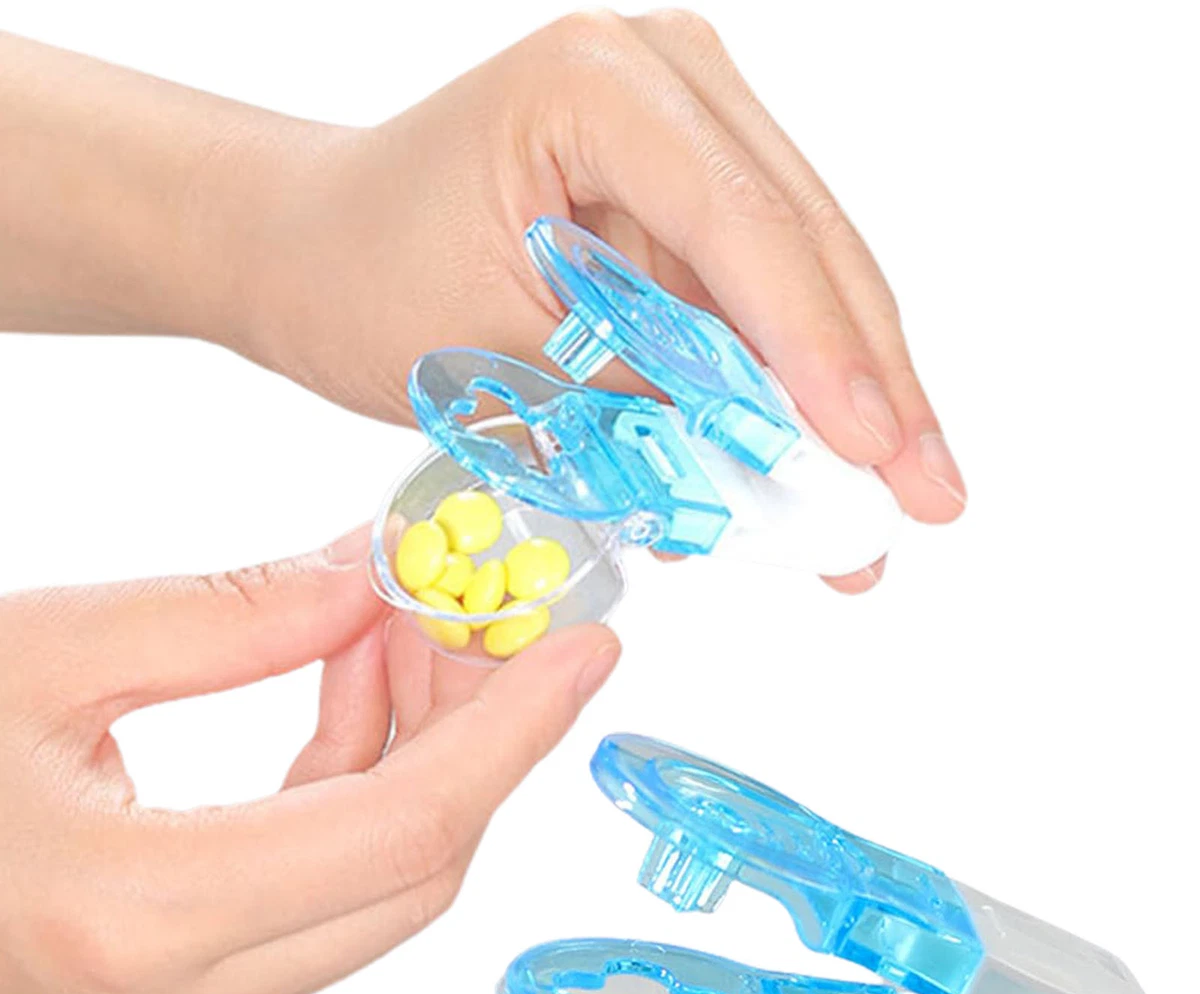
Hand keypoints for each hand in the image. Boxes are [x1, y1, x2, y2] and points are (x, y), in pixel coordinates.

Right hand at [0, 527, 618, 993]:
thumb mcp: (43, 648)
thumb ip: (233, 617)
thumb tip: (373, 579)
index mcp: (133, 916)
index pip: (405, 827)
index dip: (513, 731)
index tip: (587, 653)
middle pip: (409, 869)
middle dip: (478, 735)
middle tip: (501, 620)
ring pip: (369, 887)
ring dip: (416, 753)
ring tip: (410, 628)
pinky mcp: (157, 988)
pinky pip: (310, 890)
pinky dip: (353, 785)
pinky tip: (350, 686)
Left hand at [235, 11, 965, 591]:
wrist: (308, 249)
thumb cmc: (357, 277)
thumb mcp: (487, 355)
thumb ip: (632, 403)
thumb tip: (760, 470)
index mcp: (600, 86)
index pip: (744, 227)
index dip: (822, 353)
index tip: (874, 454)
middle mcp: (665, 86)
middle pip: (806, 252)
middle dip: (868, 388)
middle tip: (927, 497)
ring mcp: (683, 139)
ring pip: (799, 286)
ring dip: (834, 404)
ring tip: (875, 512)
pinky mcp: (681, 202)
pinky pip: (750, 306)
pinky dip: (773, 393)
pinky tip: (799, 473)